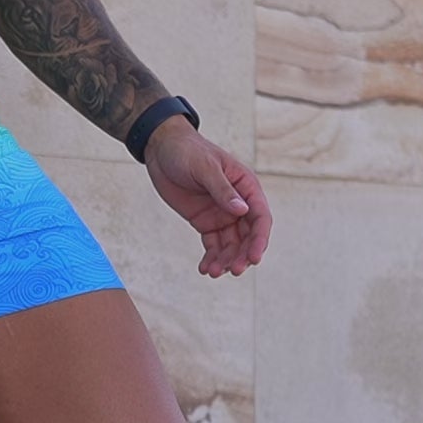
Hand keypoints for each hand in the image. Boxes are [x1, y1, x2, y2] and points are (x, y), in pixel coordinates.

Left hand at [145, 117, 269, 275]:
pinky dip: (211, 258)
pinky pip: (212, 245)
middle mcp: (238, 203)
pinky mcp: (205, 222)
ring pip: (230, 244)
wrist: (162, 149)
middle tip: (233, 270)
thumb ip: (223, 190)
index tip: (254, 258)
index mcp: (246, 186)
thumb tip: (242, 211)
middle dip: (242, 255)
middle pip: (247, 236)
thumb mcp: (205, 168)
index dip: (259, 239)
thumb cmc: (187, 151)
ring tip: (213, 272)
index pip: (260, 217)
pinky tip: (205, 269)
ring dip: (225, 260)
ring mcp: (222, 214)